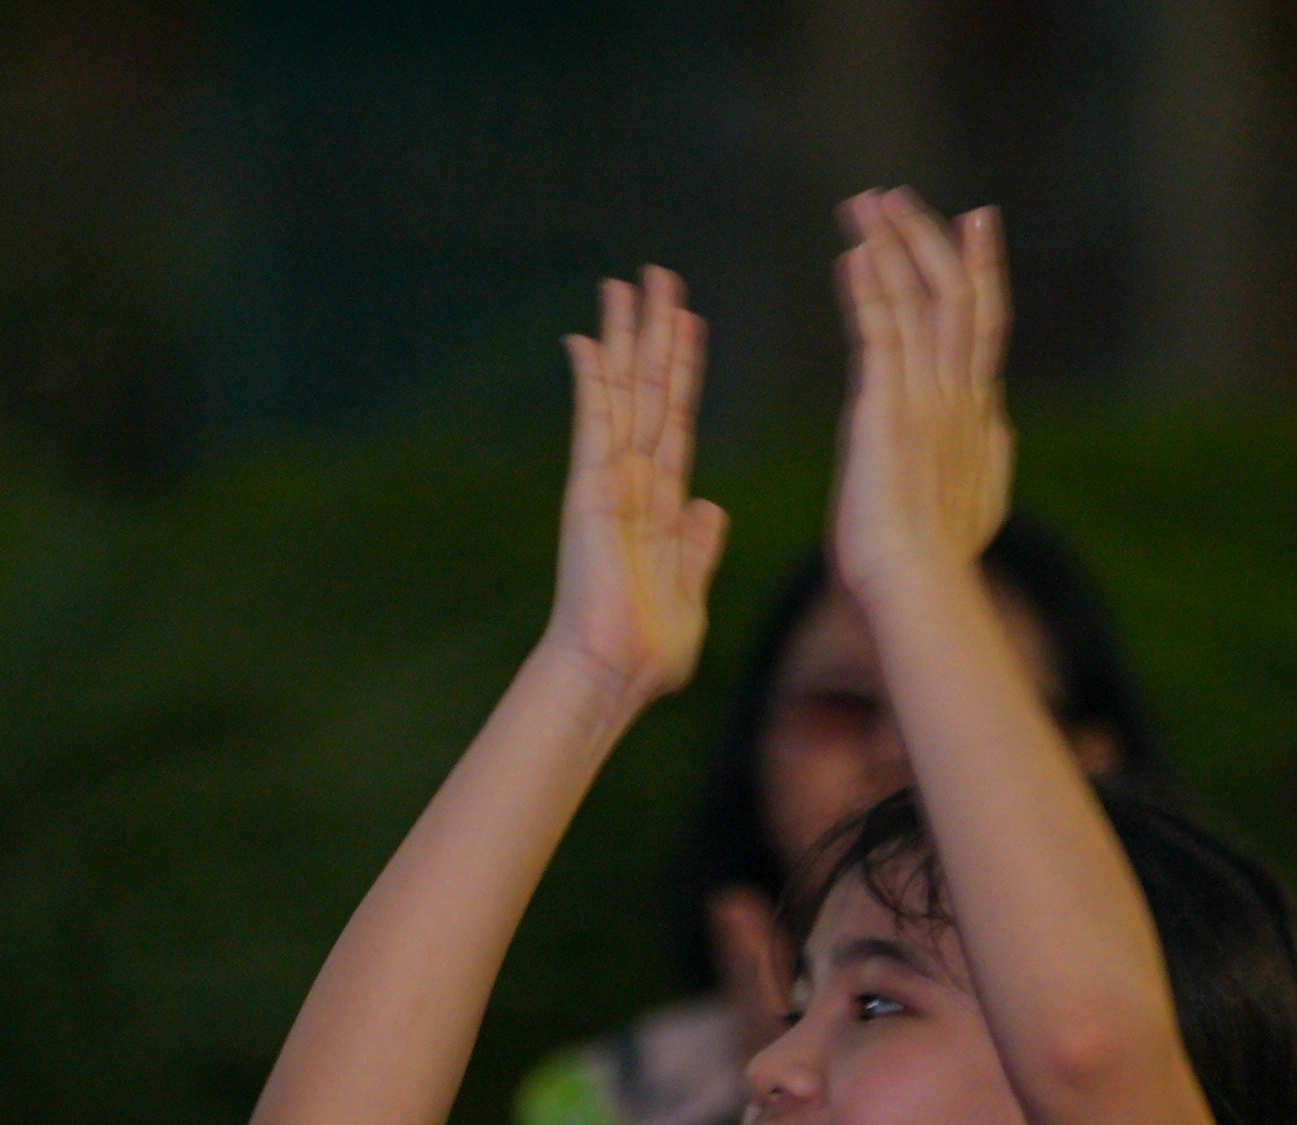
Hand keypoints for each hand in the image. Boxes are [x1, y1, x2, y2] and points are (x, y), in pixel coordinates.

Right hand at [540, 268, 726, 712]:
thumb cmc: (649, 651)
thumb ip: (699, 546)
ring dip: (627, 338)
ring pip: (622, 393)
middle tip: (657, 277)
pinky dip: (592, 382)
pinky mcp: (589, 491)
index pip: (677, 418)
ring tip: (628, 285)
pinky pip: (593, 425)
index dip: (684, 368)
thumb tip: (709, 509)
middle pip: (648, 390)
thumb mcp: (692, 590)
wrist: (615, 674)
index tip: (689, 322)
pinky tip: (588, 339)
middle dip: (654, 332)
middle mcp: (632, 481)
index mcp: (661, 501)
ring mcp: (607, 481)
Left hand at [827, 190, 1012, 600]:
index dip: (982, 267)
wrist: (920, 587)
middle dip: (928, 237)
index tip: (977, 218)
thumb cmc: (939, 562)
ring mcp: (926, 399)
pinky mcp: (886, 410)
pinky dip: (869, 288)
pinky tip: (853, 254)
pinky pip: (880, 332)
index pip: (985, 323)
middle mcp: (960, 396)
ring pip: (918, 301)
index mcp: (979, 415)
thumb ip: (992, 457)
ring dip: (890, 245)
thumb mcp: (982, 502)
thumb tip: (1001, 427)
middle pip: (956, 294)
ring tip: (865, 202)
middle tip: (899, 194)